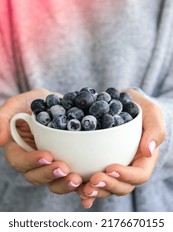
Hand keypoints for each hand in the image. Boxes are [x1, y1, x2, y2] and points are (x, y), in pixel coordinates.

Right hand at [0, 88, 81, 193]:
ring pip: (54, 182)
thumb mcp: (19, 103)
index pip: (20, 161)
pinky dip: (81, 188)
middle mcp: (34, 161)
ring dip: (65, 184)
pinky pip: (72, 180)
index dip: (31, 162)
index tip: (46, 155)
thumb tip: (0, 140)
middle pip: (36, 176)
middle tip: (64, 168)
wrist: (60, 103)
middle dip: (49, 175)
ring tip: (77, 180)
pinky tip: (89, 188)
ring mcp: (51, 165)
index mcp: (19, 149)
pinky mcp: (69, 166)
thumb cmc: (36, 102)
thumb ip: (4, 117)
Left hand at [77, 89, 164, 207]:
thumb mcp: (151, 112)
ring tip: (83, 188)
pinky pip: (93, 180)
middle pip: (122, 186)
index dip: (126, 176)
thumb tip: (148, 151)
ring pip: (107, 188)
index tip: (111, 168)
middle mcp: (129, 167)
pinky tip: (76, 188)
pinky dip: (85, 187)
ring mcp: (113, 167)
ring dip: (96, 191)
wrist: (121, 102)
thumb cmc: (139, 107)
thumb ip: (155, 130)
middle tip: (94, 179)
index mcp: (144, 158)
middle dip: (108, 186)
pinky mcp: (99, 164)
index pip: (139, 175)